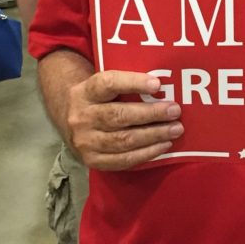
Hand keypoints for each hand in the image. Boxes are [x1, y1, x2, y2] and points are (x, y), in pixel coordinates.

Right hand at [66, 70, 183, 169]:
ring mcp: (85, 141)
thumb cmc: (97, 100)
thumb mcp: (102, 86)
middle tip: (175, 111)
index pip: (108, 83)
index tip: (157, 84)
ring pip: (123, 140)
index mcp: (85, 92)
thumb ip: (125, 84)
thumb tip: (162, 86)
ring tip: (175, 130)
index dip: (133, 83)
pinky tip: (163, 146)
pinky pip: (123, 160)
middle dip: (151, 114)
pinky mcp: (92, 160)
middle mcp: (82, 117)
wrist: (69, 122)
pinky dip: (146, 153)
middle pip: (119, 115)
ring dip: (153, 135)